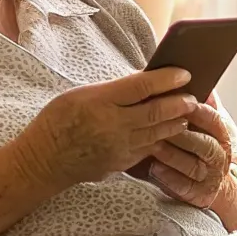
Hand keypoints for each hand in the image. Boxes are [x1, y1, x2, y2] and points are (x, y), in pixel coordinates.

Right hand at [15, 68, 197, 187]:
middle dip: (180, 101)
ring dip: (177, 120)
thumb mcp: (80, 94)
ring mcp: (119, 148)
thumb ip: (113, 90)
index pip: (142, 87)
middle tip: (194, 94)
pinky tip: (171, 129)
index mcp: (99, 102)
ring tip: (188, 110)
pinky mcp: (122, 163)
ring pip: (158, 132)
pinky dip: (163, 137)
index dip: (167, 78)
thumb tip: (146, 81)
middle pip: (157, 111)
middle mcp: (112, 126)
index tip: (184, 72)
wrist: (43, 161)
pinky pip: (150, 148)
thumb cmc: (58, 120)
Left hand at [145, 101, 235, 208]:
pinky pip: (185, 187)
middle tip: (159, 125)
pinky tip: (154, 169)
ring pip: (193, 165)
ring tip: (154, 146)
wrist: (214, 184)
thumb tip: (202, 80)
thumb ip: (204, 104)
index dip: (199, 112)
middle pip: (203, 144)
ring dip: (173, 155)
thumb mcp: (207, 124)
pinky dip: (169, 178)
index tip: (181, 103)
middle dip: (182, 134)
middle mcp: (220, 156)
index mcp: (222, 135)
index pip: (214, 120)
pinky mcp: (200, 195)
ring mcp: (211, 177)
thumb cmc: (201, 144)